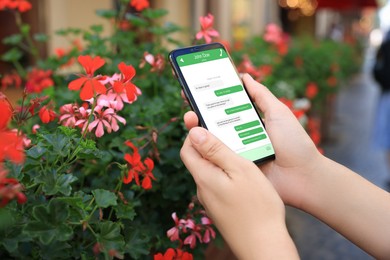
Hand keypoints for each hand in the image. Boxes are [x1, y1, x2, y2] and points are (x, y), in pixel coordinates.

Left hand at [180, 127, 297, 258]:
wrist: (265, 246)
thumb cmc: (257, 206)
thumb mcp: (239, 169)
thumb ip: (215, 150)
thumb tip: (193, 131)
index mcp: (204, 177)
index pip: (187, 149)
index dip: (194, 133)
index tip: (206, 121)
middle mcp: (203, 190)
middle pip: (199, 160)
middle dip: (209, 143)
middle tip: (228, 132)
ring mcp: (212, 202)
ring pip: (211, 172)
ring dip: (220, 159)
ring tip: (240, 151)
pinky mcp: (222, 209)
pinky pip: (220, 184)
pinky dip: (227, 174)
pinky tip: (244, 174)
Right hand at [183, 74, 323, 207]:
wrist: (302, 176)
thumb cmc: (294, 143)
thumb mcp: (278, 113)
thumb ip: (261, 95)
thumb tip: (244, 76)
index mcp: (248, 122)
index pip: (224, 108)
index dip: (210, 99)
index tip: (196, 88)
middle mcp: (238, 136)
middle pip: (213, 123)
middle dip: (199, 113)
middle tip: (189, 104)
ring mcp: (235, 153)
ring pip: (211, 141)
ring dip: (198, 130)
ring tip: (190, 119)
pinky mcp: (234, 168)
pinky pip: (217, 159)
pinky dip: (206, 151)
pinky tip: (195, 141)